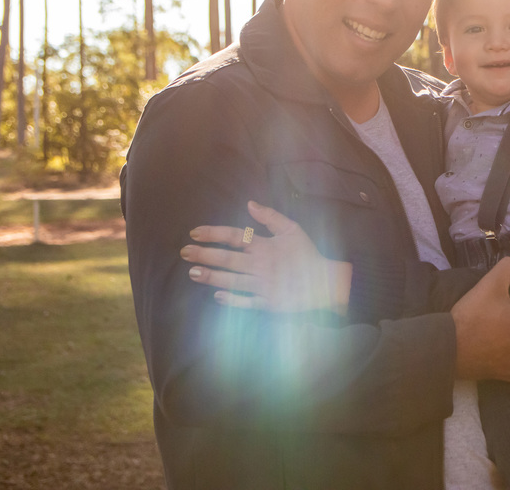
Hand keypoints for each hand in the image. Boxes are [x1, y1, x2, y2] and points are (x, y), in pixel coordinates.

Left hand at [181, 201, 352, 313]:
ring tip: (192, 273)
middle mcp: (261, 265)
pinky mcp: (268, 304)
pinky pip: (246, 302)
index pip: (234, 237)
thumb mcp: (292, 229)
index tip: (194, 233)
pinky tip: (217, 296)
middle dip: (204, 255)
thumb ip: (270, 217)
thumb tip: (250, 204)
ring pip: (232, 281)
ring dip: (211, 277)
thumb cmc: (307, 254)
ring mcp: (263, 286)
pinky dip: (231, 300)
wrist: (326, 283)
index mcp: (265, 246)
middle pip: (227, 259)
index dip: (213, 234)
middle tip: (184, 253)